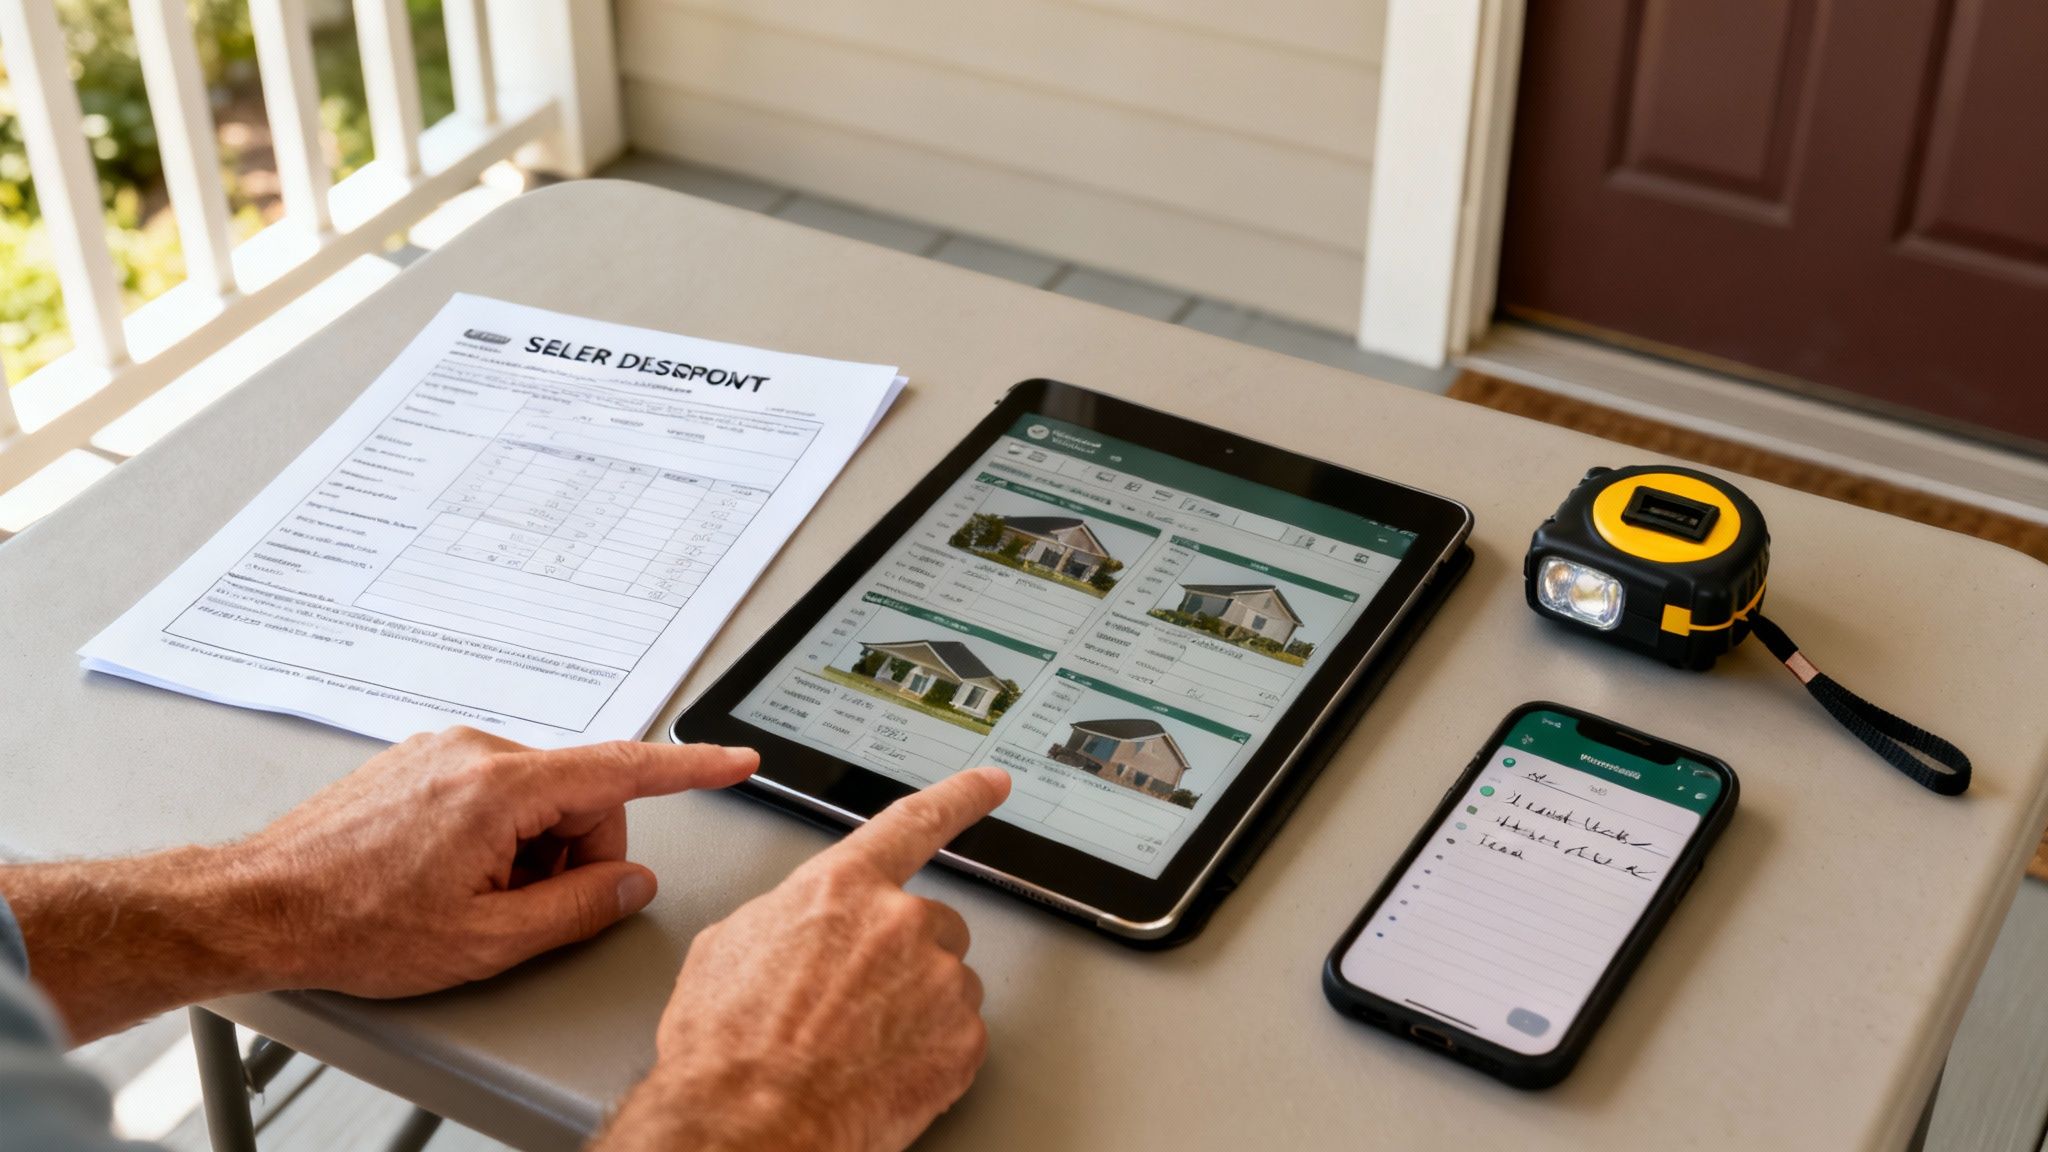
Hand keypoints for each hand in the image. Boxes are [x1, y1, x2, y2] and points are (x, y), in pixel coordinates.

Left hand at [1, 727, 759, 1041]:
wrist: (256, 905)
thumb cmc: (353, 926)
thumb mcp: (485, 942)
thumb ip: (577, 909)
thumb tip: (628, 882)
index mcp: (501, 787)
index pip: (623, 767)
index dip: (691, 767)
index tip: (736, 759)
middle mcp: (475, 751)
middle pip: (579, 794)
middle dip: (574, 854)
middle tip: (524, 912)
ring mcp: (442, 750)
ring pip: (535, 798)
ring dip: (529, 852)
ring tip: (470, 901)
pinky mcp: (419, 761)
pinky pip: (492, 794)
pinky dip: (494, 838)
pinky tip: (446, 880)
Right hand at [596, 766, 1011, 1151]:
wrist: (745, 1126)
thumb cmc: (726, 1049)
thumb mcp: (730, 947)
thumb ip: (790, 914)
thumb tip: (802, 924)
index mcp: (842, 887)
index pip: (915, 822)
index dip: (960, 797)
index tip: (992, 783)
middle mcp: (900, 924)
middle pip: (931, 924)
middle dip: (902, 957)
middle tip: (855, 1003)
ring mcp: (939, 983)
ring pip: (946, 983)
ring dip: (916, 1008)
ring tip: (857, 1046)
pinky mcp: (963, 1043)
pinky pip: (959, 1037)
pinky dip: (930, 1055)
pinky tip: (880, 1072)